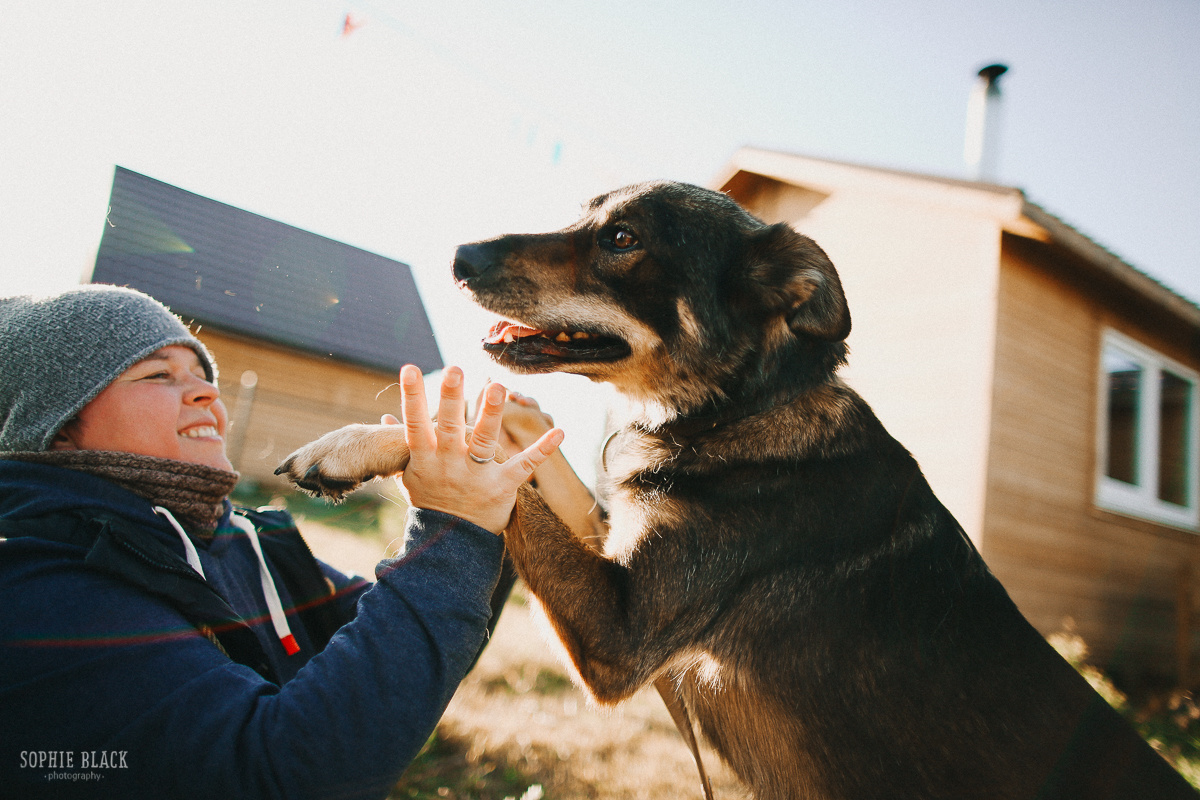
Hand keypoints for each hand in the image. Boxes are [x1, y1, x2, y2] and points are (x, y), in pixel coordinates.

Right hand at [395, 365, 563, 533]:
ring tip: (497, 387)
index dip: (411, 397)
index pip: (415, 424)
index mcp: (425, 460)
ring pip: (483, 440)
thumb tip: (385, 415)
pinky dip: (543, 449)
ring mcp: (476, 476)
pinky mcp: (502, 487)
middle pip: (449, 427)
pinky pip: (524, 465)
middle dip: (451, 398)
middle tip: (454, 369)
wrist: (450, 544)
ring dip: (490, 413)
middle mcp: (449, 464)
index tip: (409, 369)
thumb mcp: (409, 475)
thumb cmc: (431, 501)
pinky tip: (560, 432)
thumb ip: (401, 445)